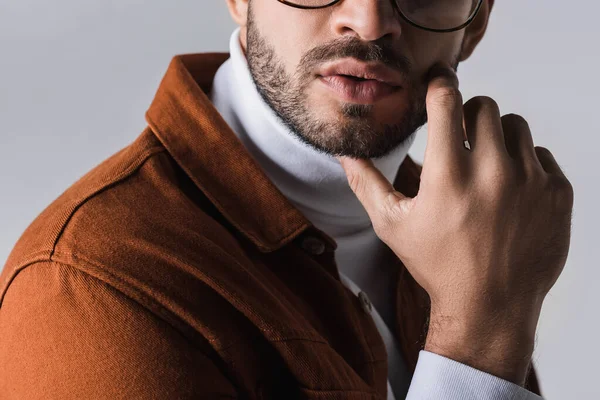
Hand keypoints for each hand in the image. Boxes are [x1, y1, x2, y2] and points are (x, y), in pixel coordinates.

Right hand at [337, 64, 573, 384]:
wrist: (490, 305)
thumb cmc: (436, 266)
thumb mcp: (392, 226)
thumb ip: (366, 184)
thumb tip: (344, 154)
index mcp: (448, 176)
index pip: (446, 102)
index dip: (439, 84)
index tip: (438, 82)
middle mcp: (493, 172)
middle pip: (485, 106)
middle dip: (467, 114)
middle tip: (459, 137)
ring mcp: (531, 182)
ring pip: (516, 126)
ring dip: (497, 136)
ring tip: (485, 165)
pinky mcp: (557, 194)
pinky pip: (541, 155)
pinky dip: (524, 163)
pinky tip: (509, 191)